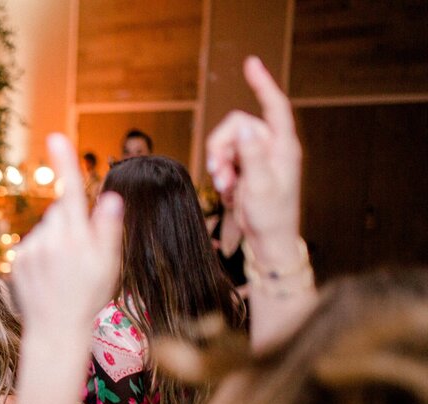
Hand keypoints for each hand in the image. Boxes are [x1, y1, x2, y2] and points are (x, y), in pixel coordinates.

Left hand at [14, 133, 123, 340]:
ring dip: (57, 240)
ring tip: (64, 271)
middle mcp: (50, 239)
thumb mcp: (108, 265)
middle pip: (61, 211)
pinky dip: (41, 254)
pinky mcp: (17, 260)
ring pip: (47, 228)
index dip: (64, 163)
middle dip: (72, 222)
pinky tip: (48, 275)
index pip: (71, 191)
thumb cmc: (89, 298)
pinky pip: (33, 244)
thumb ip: (108, 229)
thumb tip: (111, 196)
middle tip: (82, 256)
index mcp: (75, 237)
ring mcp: (30, 250)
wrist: (55, 331)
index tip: (56, 138)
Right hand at [204, 57, 302, 271]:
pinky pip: (225, 161)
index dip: (262, 84)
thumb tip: (242, 125)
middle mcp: (272, 149)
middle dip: (222, 147)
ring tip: (224, 187)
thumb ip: (251, 154)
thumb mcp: (259, 186)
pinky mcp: (248, 171)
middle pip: (238, 127)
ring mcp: (259, 160)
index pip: (274, 106)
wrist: (268, 242)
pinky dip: (221, 176)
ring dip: (219, 164)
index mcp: (283, 148)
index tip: (251, 64)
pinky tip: (229, 193)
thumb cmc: (270, 218)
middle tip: (218, 172)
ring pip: (227, 144)